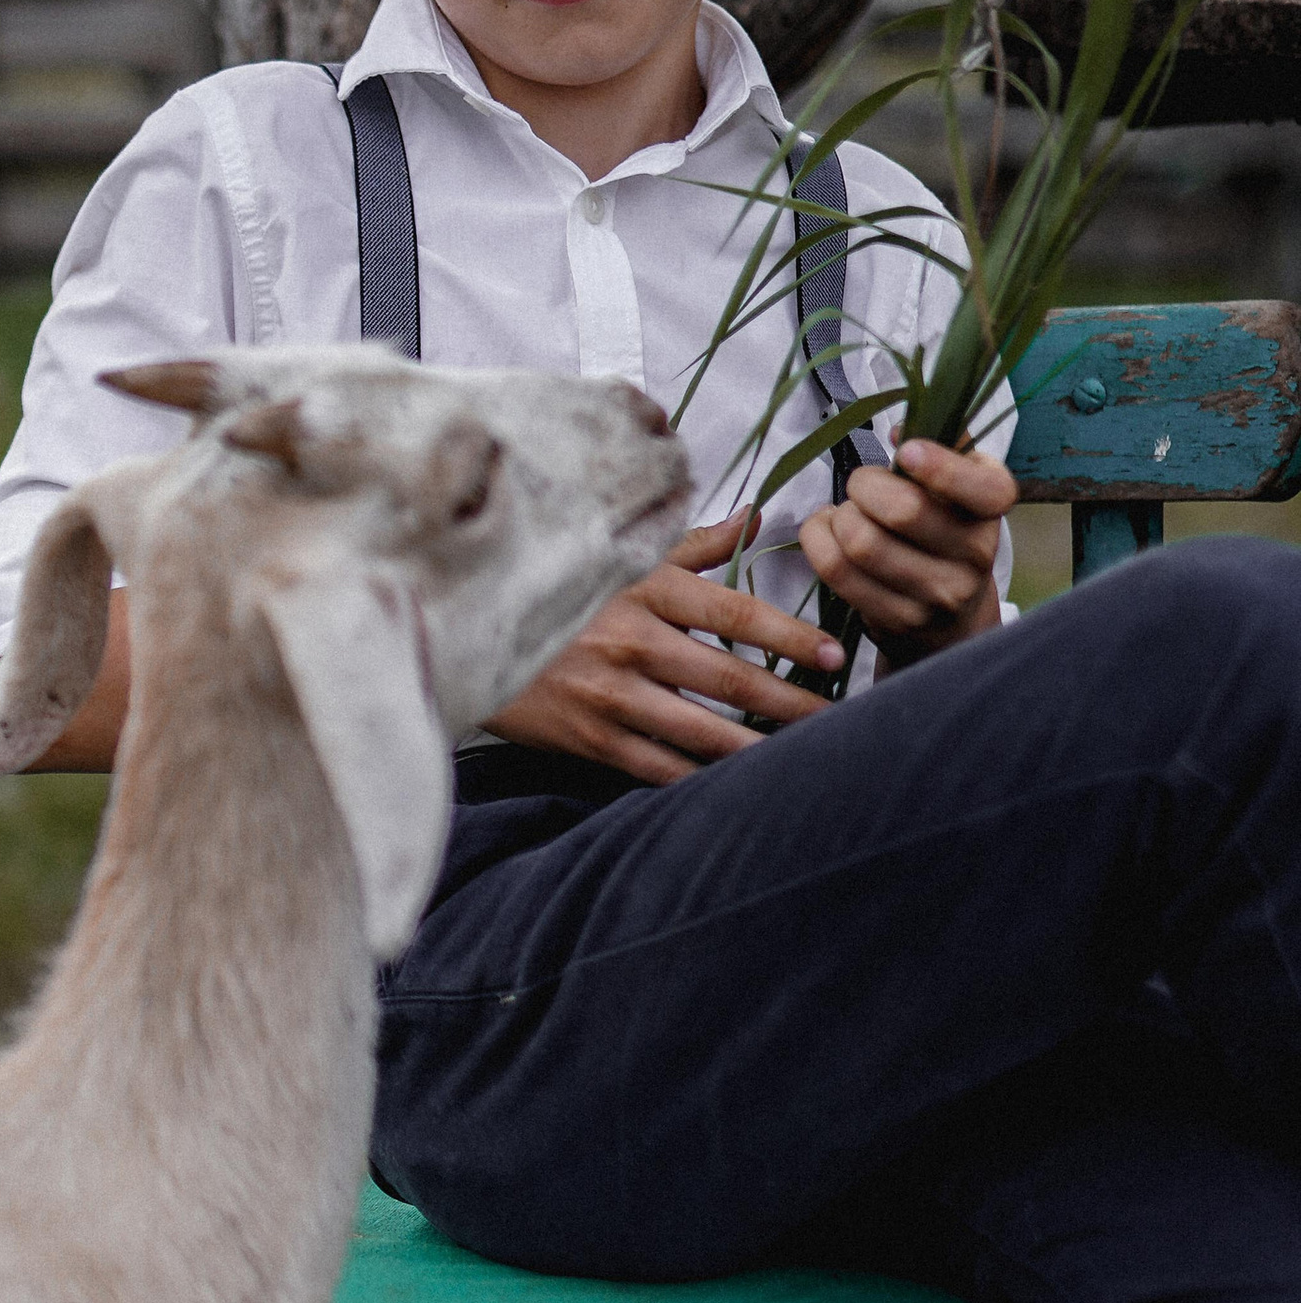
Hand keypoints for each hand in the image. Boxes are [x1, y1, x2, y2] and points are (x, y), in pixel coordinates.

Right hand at [486, 511, 843, 786]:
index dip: (790, 636)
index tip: (832, 655)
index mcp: (644, 587)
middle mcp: (632, 640)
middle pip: (731, 678)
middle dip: (792, 702)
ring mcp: (610, 693)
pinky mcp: (590, 737)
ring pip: (703, 730)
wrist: (466, 630)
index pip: (736, 612)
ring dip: (758, 747)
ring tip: (802, 758)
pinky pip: (659, 766)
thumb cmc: (555, 588)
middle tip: (835, 717)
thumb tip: (754, 519)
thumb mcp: (617, 554)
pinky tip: (736, 783)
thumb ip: (691, 544)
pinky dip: (701, 777)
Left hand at [800, 439, 1011, 662]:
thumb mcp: (955, 486)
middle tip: (860, 486)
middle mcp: (977, 554)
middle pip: (903, 510)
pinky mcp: (899, 619)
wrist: (951, 617)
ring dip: (839, 517)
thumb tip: (899, 431)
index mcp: (992, 510)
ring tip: (844, 514)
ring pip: (863, 542)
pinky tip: (827, 534)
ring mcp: (939, 594)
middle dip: (864, 486)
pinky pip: (838, 571)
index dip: (941, 467)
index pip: (984, 489)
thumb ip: (942, 444)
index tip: (907, 452)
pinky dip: (819, 541)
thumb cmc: (943, 531)